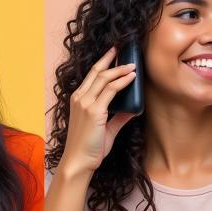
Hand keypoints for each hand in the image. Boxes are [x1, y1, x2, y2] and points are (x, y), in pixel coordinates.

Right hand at [57, 47, 137, 178]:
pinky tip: (131, 78)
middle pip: (97, 72)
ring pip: (104, 78)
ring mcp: (86, 103)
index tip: (113, 53)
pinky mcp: (94, 111)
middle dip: (110, 58)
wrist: (79, 162)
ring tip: (132, 65)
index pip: (91, 75)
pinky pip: (110, 90)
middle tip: (122, 49)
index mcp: (78, 100)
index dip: (103, 62)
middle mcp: (80, 98)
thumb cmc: (89, 148)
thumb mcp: (106, 129)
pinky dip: (122, 82)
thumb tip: (132, 110)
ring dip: (120, 69)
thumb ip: (118, 118)